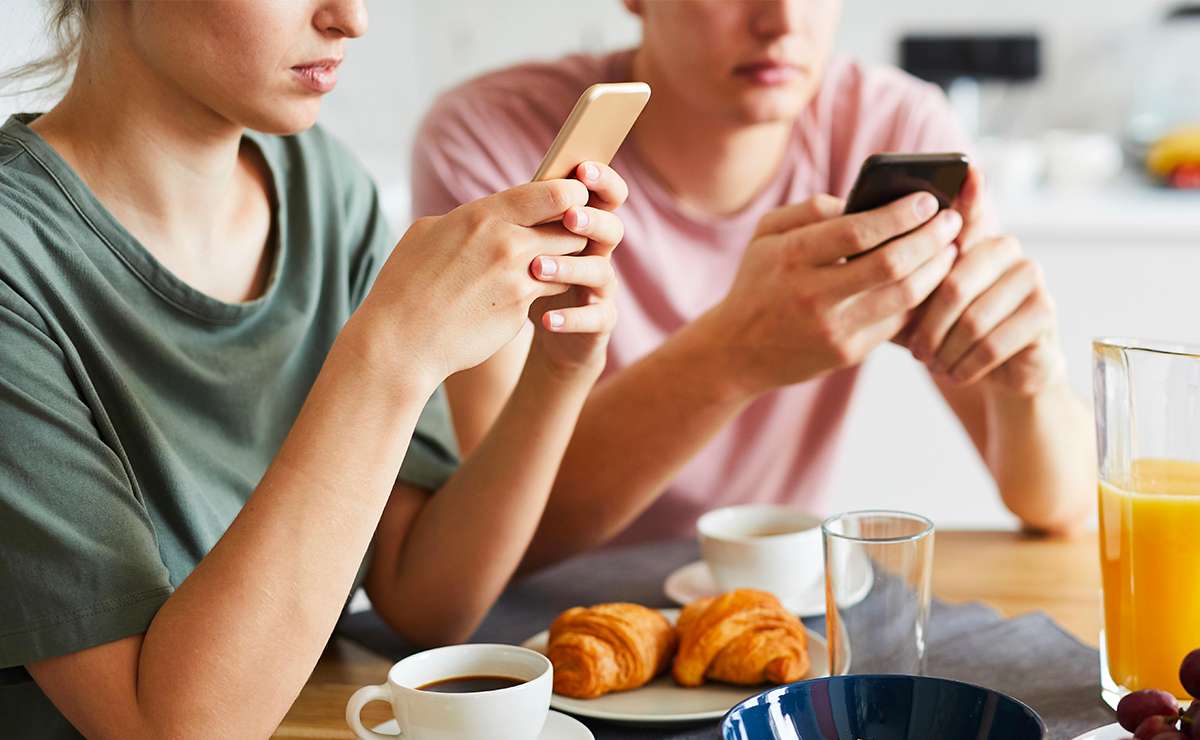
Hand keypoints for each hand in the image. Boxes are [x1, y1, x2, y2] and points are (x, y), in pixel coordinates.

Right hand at [355, 179, 592, 386]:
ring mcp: (517, 278)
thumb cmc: (405, 286)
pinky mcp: (521, 309)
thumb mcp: (426, 233)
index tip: (573, 199)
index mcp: (483, 215)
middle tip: (568, 236)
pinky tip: (532, 294)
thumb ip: (465, 218)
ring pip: (568, 261)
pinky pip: (552, 292)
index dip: (571, 194)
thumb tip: (484, 213)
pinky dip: (548, 291)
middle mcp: (507, 242)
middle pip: (570, 227)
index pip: (552, 193)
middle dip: (572, 232)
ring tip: (551, 266)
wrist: (400, 342)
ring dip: (564, 263)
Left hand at [527, 162, 628, 375]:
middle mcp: (600, 253)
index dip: (603, 181)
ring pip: (599, 272)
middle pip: (612, 229)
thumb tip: (521, 185)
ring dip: (571, 267)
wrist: (550, 329)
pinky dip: (570, 318)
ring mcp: (602, 288)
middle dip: (593, 220)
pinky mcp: (600, 321)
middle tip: (570, 216)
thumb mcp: (535, 240)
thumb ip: (537, 214)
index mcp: (587, 226)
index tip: (583, 169)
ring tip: (538, 267)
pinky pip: (594, 318)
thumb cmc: (537, 273)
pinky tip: (545, 319)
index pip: (607, 196)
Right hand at [707, 191, 961, 395]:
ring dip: (936, 269)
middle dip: (930, 238)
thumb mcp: (766, 235)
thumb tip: (864, 201)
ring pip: (903, 296)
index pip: (859, 232)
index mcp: (791, 257)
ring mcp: (832, 329)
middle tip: (952, 220)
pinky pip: (896, 321)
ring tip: (949, 248)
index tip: (928, 199)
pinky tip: (929, 278)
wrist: (737, 351)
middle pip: (890, 264)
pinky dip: (918, 296)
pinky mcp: (848, 354)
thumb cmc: (758, 281)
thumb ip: (810, 209)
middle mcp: (812, 295)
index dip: (901, 214)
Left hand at [904, 166, 1064, 396]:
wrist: (993, 376)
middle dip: (929, 324)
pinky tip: (957, 372)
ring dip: (946, 348)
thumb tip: (862, 255)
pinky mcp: (1044, 311)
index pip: (967, 214)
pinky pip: (996, 340)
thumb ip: (897, 280)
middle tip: (915, 350)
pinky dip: (968, 363)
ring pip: (974, 316)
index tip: (967, 170)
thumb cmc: (945, 334)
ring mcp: (1030, 276)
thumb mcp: (913, 307)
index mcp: (972, 239)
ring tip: (933, 364)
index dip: (968, 196)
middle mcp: (1005, 248)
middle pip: (955, 281)